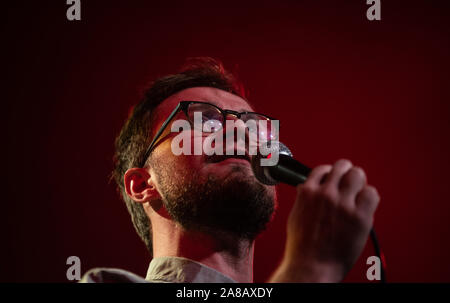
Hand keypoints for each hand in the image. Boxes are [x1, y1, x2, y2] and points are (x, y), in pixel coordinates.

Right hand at [269, 159, 379, 281]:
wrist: (313, 266)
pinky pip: (371, 193)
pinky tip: (363, 206)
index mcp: (308, 192)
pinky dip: (369, 197)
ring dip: (358, 183)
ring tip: (357, 194)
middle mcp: (326, 194)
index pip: (323, 169)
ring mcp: (343, 204)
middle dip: (346, 173)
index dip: (329, 173)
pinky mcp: (360, 216)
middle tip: (349, 183)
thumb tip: (307, 187)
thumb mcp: (295, 216)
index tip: (333, 179)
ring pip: (358, 175)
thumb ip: (303, 198)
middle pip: (343, 166)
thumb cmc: (302, 246)